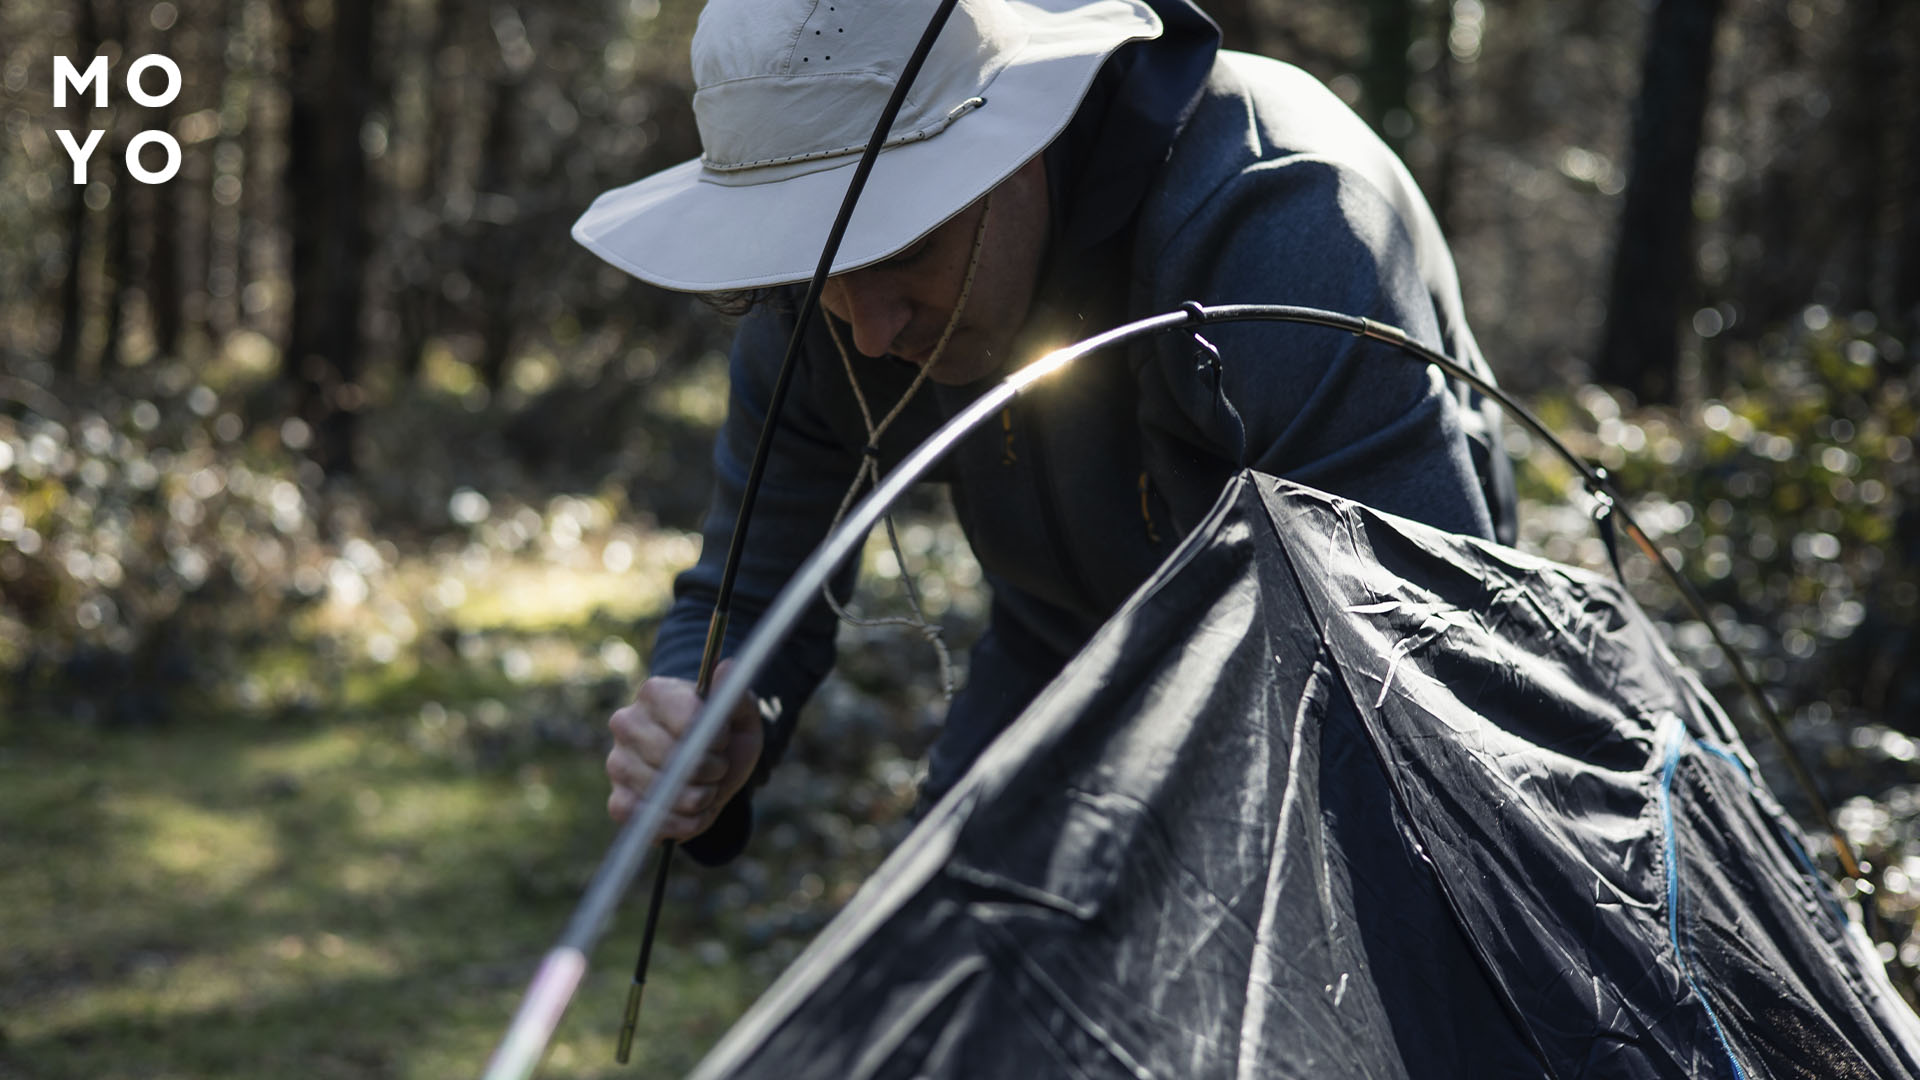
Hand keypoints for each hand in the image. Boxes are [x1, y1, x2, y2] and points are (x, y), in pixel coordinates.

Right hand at [605, 658, 763, 840]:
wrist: (712, 767)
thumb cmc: (725, 734)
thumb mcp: (741, 712)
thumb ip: (734, 691)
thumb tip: (726, 667)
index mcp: (655, 693)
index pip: (689, 720)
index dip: (716, 738)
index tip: (723, 740)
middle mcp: (626, 724)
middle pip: (679, 760)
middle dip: (712, 771)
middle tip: (717, 766)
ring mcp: (617, 764)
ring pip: (670, 793)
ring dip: (702, 798)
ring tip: (706, 786)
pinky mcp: (618, 802)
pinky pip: (653, 823)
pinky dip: (685, 824)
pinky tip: (694, 809)